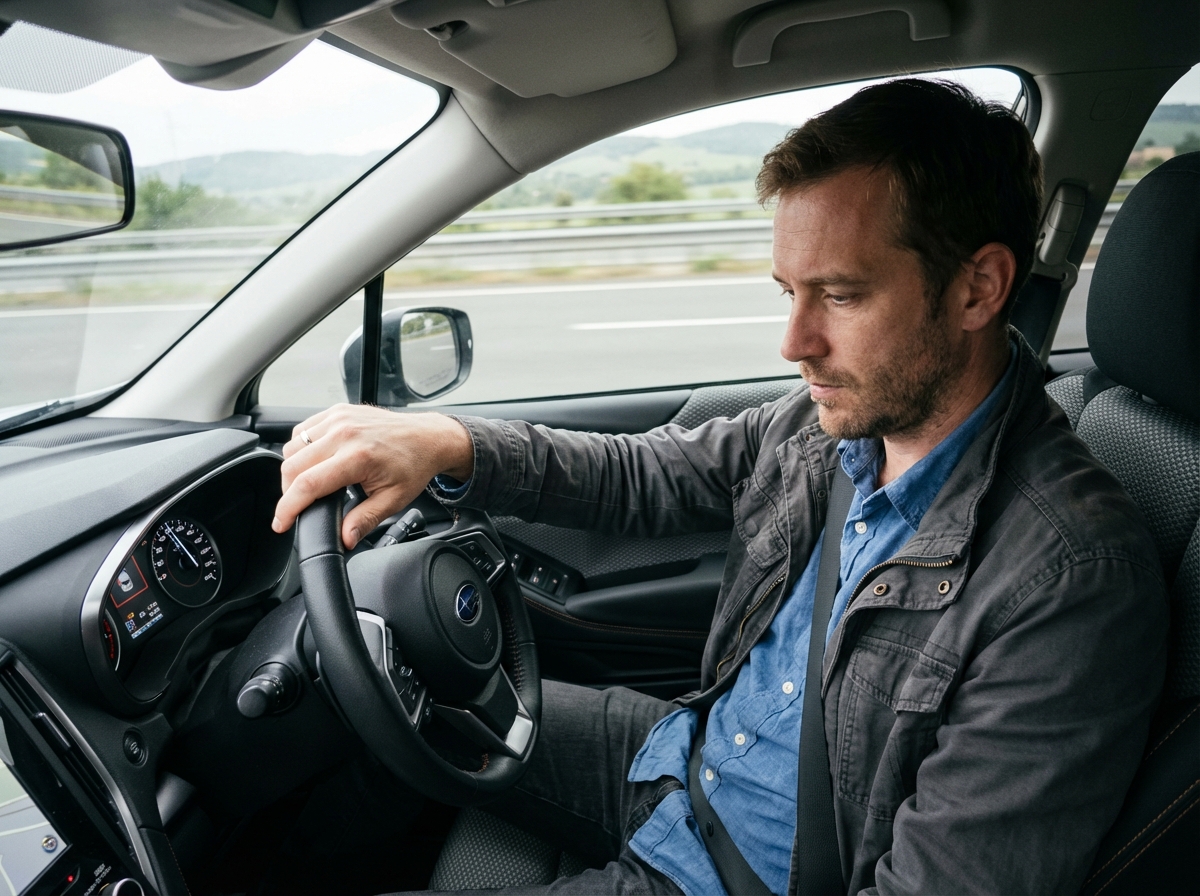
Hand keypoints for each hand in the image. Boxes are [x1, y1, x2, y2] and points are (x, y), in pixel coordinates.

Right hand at [271, 403, 473, 549]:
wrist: (427, 437)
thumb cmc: (413, 466)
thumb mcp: (393, 500)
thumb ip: (364, 520)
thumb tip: (344, 539)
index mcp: (358, 457)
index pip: (307, 485)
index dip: (287, 508)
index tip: (280, 523)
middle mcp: (345, 433)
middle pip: (292, 466)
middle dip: (287, 492)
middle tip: (297, 508)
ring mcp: (339, 418)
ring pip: (292, 447)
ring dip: (292, 470)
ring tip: (306, 486)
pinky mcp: (337, 411)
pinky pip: (302, 431)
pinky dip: (300, 449)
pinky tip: (312, 462)